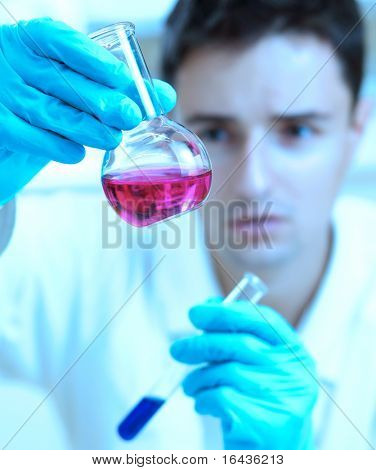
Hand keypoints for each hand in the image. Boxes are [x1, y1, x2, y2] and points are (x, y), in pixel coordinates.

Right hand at [0, 18, 175, 202]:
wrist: (8, 121)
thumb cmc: (50, 95)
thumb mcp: (78, 82)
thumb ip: (119, 86)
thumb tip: (165, 96)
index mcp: (32, 40)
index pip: (60, 40)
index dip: (92, 58)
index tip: (123, 78)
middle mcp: (13, 61)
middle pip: (60, 80)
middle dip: (100, 100)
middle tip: (131, 115)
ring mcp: (1, 92)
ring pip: (48, 111)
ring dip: (84, 127)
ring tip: (112, 138)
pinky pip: (28, 136)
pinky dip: (55, 146)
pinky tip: (77, 153)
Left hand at [170, 300, 317, 449]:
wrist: (276, 451)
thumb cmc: (259, 399)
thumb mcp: (257, 365)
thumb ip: (237, 334)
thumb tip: (207, 305)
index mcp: (294, 351)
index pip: (262, 319)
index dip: (226, 312)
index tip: (196, 312)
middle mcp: (294, 372)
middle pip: (239, 343)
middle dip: (200, 344)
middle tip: (177, 350)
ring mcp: (283, 397)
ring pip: (226, 371)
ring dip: (199, 378)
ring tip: (192, 386)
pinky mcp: (266, 422)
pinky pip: (220, 397)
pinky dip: (203, 399)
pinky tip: (205, 404)